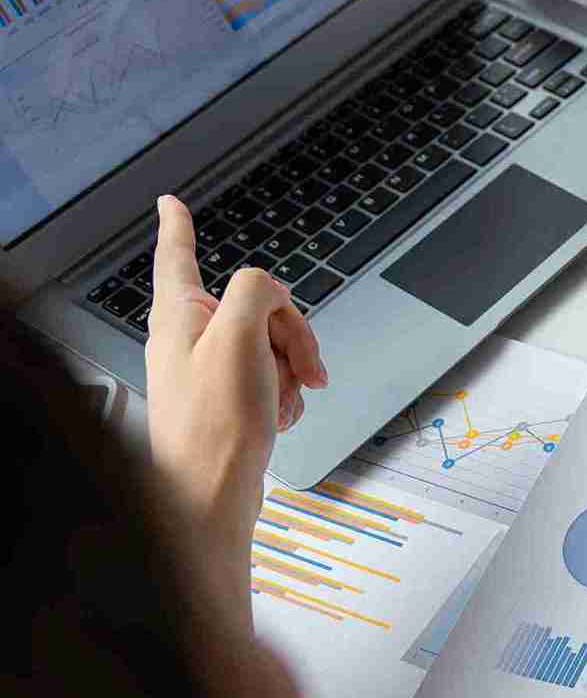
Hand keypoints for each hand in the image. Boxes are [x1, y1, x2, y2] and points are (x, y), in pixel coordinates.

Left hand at [145, 196, 329, 588]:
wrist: (212, 494)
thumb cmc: (214, 424)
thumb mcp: (240, 340)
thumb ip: (256, 293)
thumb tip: (266, 289)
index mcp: (180, 317)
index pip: (176, 257)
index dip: (177, 227)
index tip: (169, 203)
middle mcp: (188, 339)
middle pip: (255, 305)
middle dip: (291, 333)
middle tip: (305, 366)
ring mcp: (209, 370)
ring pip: (271, 342)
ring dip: (291, 369)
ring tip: (286, 401)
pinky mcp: (227, 398)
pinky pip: (271, 376)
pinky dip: (285, 393)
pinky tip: (279, 415)